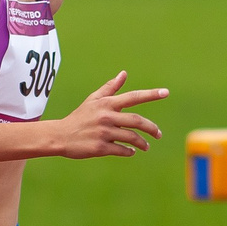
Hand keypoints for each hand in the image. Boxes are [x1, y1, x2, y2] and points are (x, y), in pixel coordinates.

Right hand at [53, 71, 167, 158]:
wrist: (60, 136)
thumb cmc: (79, 117)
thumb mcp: (93, 100)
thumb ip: (110, 88)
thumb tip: (124, 73)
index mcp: (107, 104)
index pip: (133, 97)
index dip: (151, 94)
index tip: (166, 92)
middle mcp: (106, 116)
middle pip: (137, 121)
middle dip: (151, 128)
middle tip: (158, 134)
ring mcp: (103, 132)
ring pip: (131, 137)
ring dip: (142, 143)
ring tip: (146, 146)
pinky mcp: (100, 147)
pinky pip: (121, 150)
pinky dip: (129, 151)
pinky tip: (131, 152)